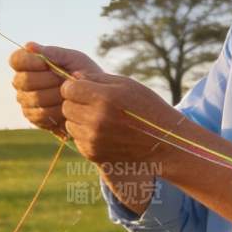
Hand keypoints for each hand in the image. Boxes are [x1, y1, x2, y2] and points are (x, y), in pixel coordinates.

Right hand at [8, 42, 100, 135]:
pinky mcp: (34, 118)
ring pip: (34, 98)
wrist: (96, 98)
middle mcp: (22, 83)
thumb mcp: (73, 59)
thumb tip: (29, 46)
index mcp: (29, 64)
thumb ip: (53, 53)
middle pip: (23, 80)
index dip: (29, 61)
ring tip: (69, 92)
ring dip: (55, 95)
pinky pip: (41, 114)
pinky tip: (67, 105)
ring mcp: (26, 101)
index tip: (46, 63)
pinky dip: (57, 110)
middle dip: (47, 79)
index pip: (17, 60)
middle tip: (64, 79)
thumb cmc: (84, 74)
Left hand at [57, 71, 183, 166]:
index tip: (85, 88)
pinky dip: (86, 134)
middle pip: (66, 106)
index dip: (75, 86)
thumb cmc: (148, 109)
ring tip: (100, 118)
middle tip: (94, 103)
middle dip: (76, 102)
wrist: (165, 144)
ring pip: (69, 123)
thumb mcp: (127, 85)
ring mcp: (94, 140)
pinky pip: (78, 139)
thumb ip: (97, 79)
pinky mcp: (93, 154)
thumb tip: (73, 76)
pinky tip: (104, 132)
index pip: (68, 88)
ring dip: (79, 119)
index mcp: (104, 98)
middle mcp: (96, 120)